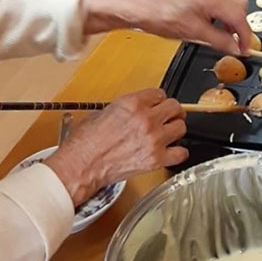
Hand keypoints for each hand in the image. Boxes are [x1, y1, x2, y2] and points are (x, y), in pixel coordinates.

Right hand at [44, 88, 186, 205]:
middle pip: (175, 108)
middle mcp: (146, 119)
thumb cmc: (85, 143)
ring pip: (181, 128)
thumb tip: (137, 109)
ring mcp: (153, 139)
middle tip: (166, 118)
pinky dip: (177, 153)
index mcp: (133, 103)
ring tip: (167, 134)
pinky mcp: (156, 159)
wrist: (80, 166)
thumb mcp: (103, 112)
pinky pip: (181, 153)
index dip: (158, 101)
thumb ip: (127, 108)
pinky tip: (170, 152)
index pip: (160, 94)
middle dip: (170, 112)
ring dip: (174, 130)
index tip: (157, 105)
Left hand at [83, 0, 251, 53]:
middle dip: (242, 25)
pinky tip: (219, 26)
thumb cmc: (164, 19)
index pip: (239, 17)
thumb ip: (220, 41)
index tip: (246, 49)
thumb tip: (235, 48)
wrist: (146, 12)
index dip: (245, 36)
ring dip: (235, 19)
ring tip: (229, 36)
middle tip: (239, 42)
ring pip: (234, 1)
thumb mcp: (195, 34)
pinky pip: (224, 0)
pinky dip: (226, 14)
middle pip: (240, 5)